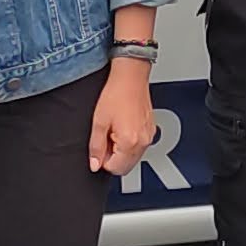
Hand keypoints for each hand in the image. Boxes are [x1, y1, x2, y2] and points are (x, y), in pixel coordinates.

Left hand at [88, 57, 156, 176]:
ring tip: (115, 130)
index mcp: (130, 142)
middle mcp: (143, 142)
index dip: (103, 159)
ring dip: (121, 150)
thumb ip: (96, 147)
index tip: (100, 144)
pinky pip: (139, 146)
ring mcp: (149, 136)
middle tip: (107, 137)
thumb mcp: (99, 122)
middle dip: (113, 157)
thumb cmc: (116, 94)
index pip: (114, 168)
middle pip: (126, 166)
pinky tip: (124, 126)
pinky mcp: (151, 130)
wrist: (130, 77)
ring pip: (133, 157)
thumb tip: (94, 164)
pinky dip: (130, 142)